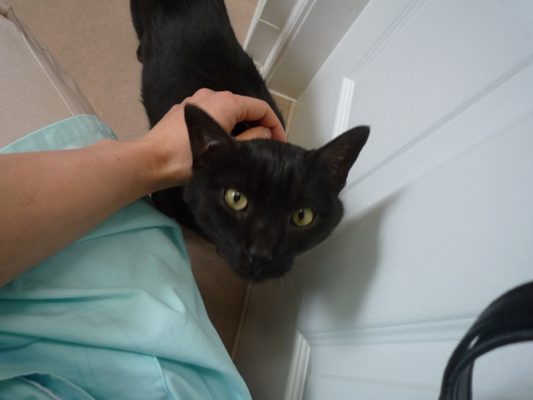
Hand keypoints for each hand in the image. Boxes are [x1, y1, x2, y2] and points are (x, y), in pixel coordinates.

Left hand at [140, 89, 286, 186]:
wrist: (150, 161)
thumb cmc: (188, 159)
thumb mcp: (228, 151)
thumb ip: (253, 138)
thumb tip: (265, 132)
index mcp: (226, 102)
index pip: (261, 108)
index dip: (276, 125)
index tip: (281, 144)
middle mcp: (212, 94)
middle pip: (245, 108)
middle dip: (259, 126)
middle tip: (266, 148)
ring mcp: (196, 100)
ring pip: (228, 111)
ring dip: (241, 126)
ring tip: (246, 148)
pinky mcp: (185, 110)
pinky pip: (213, 114)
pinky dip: (224, 125)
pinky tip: (222, 143)